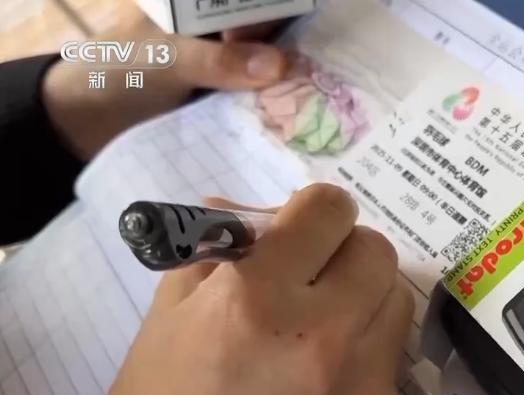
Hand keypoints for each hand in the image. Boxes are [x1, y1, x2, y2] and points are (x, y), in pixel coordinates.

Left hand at [42, 8, 288, 158]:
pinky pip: (256, 99)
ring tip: (312, 105)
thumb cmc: (115, 74)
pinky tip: (293, 122)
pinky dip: (271, 109)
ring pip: (267, 68)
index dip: (280, 18)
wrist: (80, 124)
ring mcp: (223, 65)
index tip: (298, 48)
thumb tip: (279, 64)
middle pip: (269, 34)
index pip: (255, 5)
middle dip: (292, 54)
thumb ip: (217, 60)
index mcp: (199, 5)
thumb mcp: (166, 61)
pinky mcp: (224, 98)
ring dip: (286, 86)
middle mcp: (218, 29)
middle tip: (315, 81)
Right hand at [106, 184, 414, 394]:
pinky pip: (392, 348)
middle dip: (342, 251)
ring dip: (363, 295)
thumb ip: (220, 248)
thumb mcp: (172, 312)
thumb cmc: (164, 392)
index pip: (329, 208)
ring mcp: (358, 376)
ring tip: (321, 318)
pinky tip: (329, 358)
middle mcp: (320, 334)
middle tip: (309, 273)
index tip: (296, 230)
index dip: (311, 211)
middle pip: (375, 249)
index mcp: (257, 296)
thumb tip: (258, 211)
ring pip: (394, 297)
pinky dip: (367, 340)